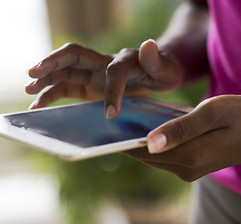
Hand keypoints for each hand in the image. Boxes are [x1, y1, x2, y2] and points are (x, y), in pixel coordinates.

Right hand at [26, 40, 182, 118]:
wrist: (159, 72)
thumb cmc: (163, 70)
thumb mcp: (165, 68)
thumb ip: (156, 60)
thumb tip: (148, 44)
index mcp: (124, 59)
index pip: (113, 71)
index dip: (112, 91)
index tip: (112, 114)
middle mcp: (104, 63)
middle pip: (74, 56)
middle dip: (53, 63)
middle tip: (32, 73)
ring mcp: (95, 74)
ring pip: (66, 72)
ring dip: (46, 79)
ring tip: (28, 91)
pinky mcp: (91, 86)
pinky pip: (68, 87)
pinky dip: (52, 94)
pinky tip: (38, 105)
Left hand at [125, 95, 240, 180]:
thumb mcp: (213, 113)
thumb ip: (181, 128)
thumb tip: (148, 143)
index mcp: (190, 155)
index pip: (143, 151)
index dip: (122, 139)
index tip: (104, 125)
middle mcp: (187, 168)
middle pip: (146, 155)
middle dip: (129, 138)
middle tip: (114, 117)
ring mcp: (191, 169)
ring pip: (155, 154)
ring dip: (143, 139)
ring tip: (131, 117)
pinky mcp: (194, 164)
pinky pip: (167, 153)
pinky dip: (157, 141)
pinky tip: (153, 124)